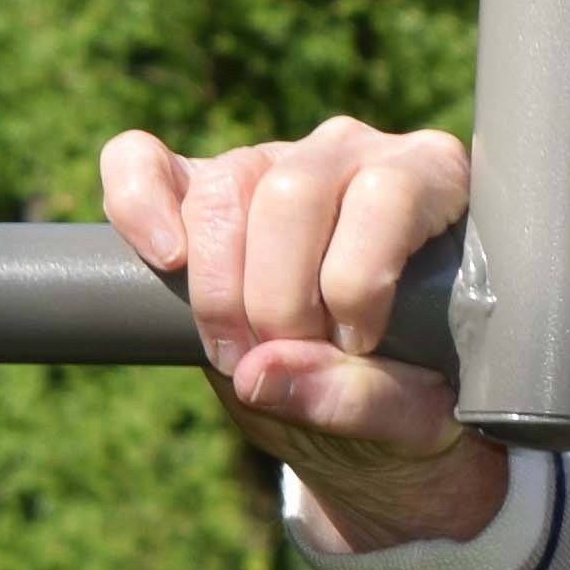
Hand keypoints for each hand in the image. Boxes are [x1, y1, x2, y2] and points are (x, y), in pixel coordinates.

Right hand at [101, 117, 506, 553]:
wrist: (372, 413)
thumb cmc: (415, 392)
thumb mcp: (413, 415)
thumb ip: (355, 398)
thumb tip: (257, 372)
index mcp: (432, 182)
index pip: (386, 195)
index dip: (356, 278)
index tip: (356, 344)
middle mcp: (354, 153)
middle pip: (292, 194)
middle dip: (277, 298)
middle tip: (286, 363)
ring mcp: (272, 160)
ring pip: (224, 187)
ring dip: (216, 286)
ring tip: (236, 355)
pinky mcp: (198, 184)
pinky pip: (142, 161)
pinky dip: (137, 202)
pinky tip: (162, 261)